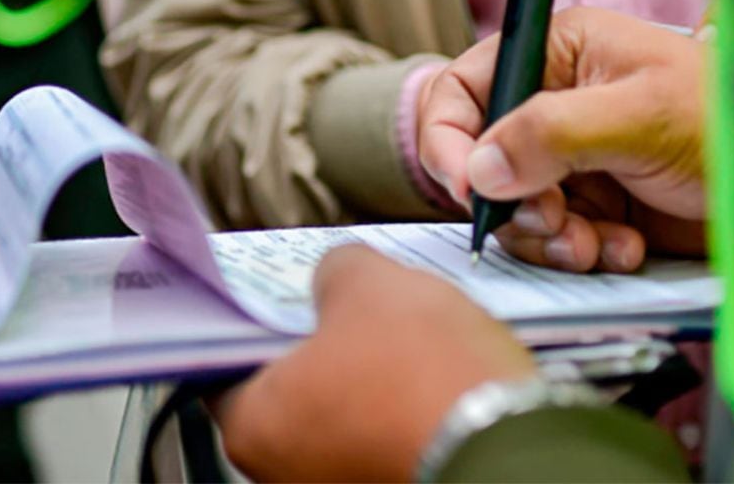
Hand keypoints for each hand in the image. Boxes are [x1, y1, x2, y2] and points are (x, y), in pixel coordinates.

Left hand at [213, 245, 535, 481]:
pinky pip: (383, 437)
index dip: (256, 317)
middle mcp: (282, 471)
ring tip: (404, 335)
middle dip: (321, 345)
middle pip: (289, 389)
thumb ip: (334, 269)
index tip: (280, 291)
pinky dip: (399, 407)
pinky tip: (431, 372)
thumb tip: (335, 274)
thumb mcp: (368, 283)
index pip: (226, 361)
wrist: (507, 442)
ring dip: (365, 377)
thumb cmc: (422, 374)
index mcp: (252, 425)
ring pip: (341, 415)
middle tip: (351, 304)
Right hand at [418, 8, 706, 272]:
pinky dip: (582, 250)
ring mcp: (577, 158)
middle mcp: (560, 103)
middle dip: (515, 202)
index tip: (467, 187)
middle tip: (554, 219)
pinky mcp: (599, 203)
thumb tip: (480, 166)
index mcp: (561, 54)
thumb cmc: (731, 119)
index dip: (451, 138)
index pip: (466, 88)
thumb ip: (552, 133)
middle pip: (486, 160)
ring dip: (551, 236)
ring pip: (518, 208)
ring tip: (597, 242)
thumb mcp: (638, 116)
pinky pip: (556, 237)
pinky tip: (624, 246)